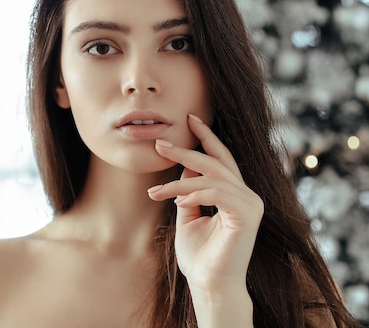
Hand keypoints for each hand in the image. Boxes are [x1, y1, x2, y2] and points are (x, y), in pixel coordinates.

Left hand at [147, 114, 263, 294]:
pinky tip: (176, 202)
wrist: (209, 286)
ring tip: (155, 192)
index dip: (207, 137)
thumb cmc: (200, 256)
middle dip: (185, 150)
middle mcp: (246, 196)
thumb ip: (187, 194)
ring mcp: (250, 204)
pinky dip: (193, 193)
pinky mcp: (247, 214)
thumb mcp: (188, 218)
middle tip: (159, 143)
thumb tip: (182, 172)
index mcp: (235, 195)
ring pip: (211, 176)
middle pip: (215, 162)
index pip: (221, 159)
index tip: (190, 118)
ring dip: (178, 182)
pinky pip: (216, 192)